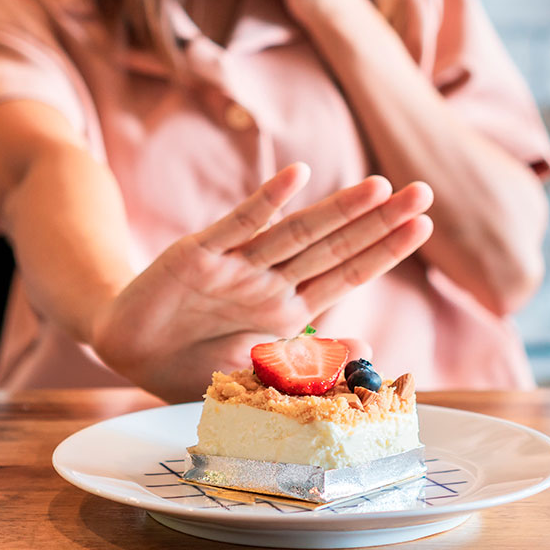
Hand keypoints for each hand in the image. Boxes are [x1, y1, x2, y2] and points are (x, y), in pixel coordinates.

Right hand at [91, 163, 432, 401]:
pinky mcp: (197, 253)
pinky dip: (266, 201)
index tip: (422, 225)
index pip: (346, 275)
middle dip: (378, 221)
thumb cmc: (191, 362)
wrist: (126, 350)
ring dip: (337, 210)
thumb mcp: (254, 372)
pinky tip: (298, 177)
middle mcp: (267, 282)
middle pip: (332, 246)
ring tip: (380, 187)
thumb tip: (367, 347)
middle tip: (423, 192)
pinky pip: (237, 225)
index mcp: (286, 309)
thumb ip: (306, 360)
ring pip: (295, 233)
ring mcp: (235, 266)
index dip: (384, 250)